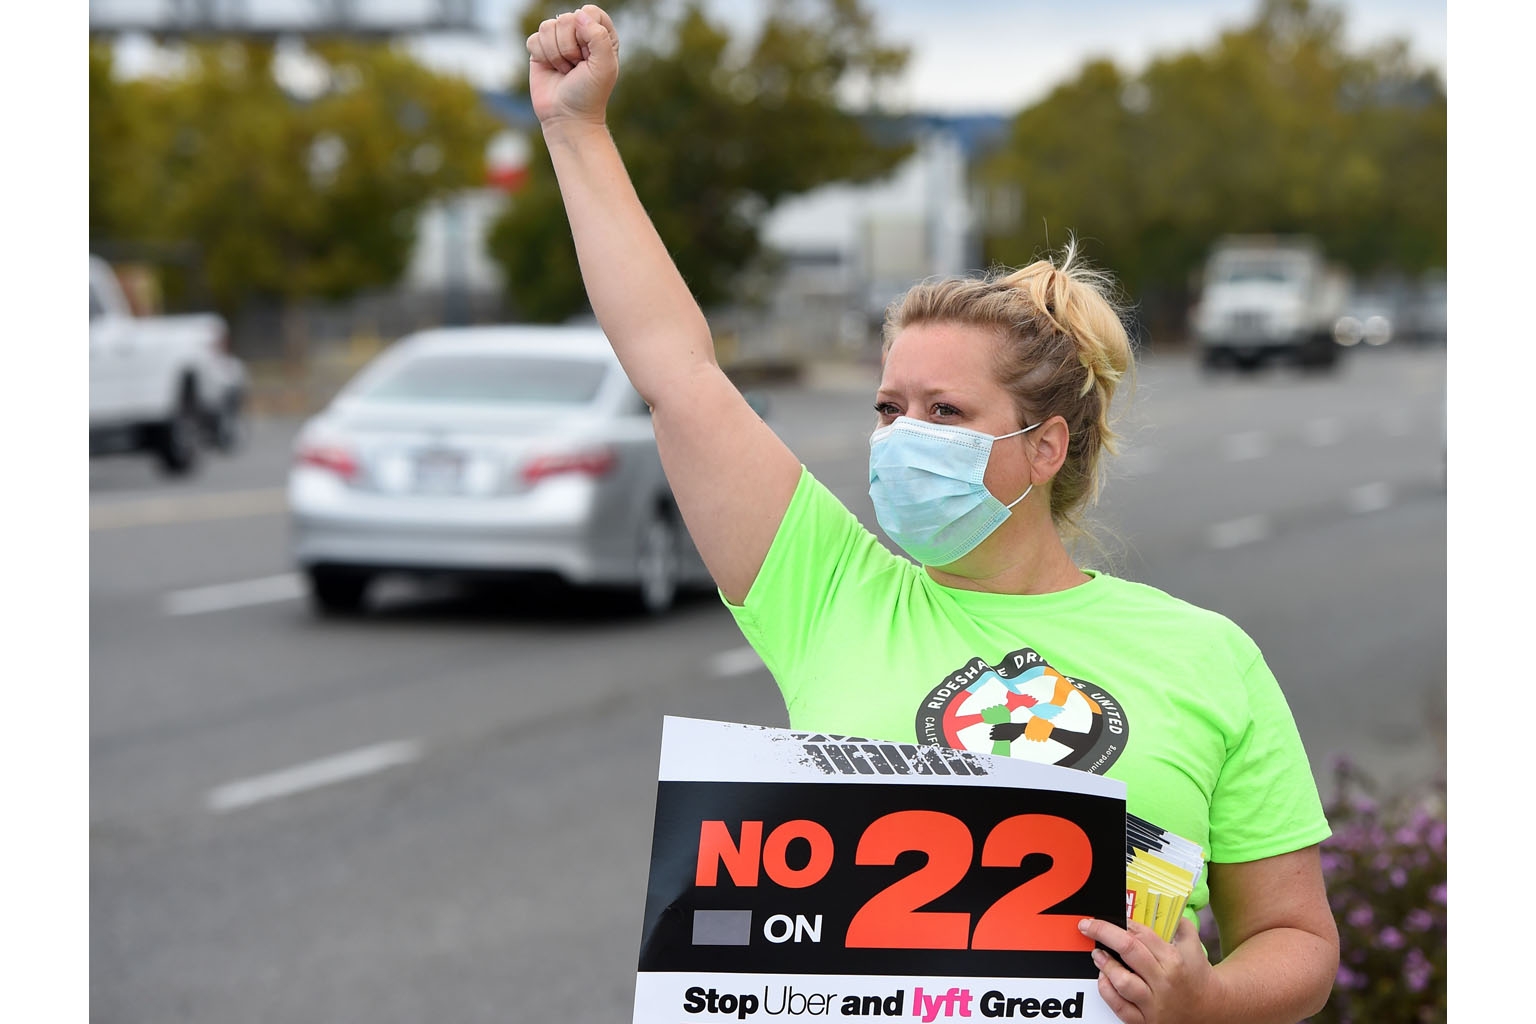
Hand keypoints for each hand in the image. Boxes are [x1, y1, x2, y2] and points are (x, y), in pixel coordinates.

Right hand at [526, 5, 618, 129]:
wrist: (567, 117)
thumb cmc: (590, 94)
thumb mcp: (604, 66)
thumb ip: (598, 36)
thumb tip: (578, 15)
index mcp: (601, 35)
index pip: (590, 12)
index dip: (586, 31)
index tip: (589, 55)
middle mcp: (579, 34)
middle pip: (566, 18)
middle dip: (569, 48)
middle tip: (576, 68)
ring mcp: (558, 41)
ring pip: (548, 27)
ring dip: (556, 55)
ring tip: (565, 71)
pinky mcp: (540, 50)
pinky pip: (534, 39)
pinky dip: (542, 57)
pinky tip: (551, 70)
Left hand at [1078, 916, 1218, 1022]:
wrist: (1212, 1010)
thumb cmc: (1199, 976)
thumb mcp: (1194, 946)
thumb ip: (1180, 925)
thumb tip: (1164, 905)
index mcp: (1173, 960)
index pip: (1141, 934)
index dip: (1120, 923)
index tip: (1106, 917)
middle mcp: (1163, 981)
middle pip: (1128, 950)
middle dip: (1103, 933)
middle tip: (1088, 926)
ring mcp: (1154, 1003)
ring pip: (1122, 981)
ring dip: (1105, 965)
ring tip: (1097, 954)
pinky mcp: (1145, 1021)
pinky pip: (1119, 1007)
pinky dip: (1107, 991)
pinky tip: (1103, 978)